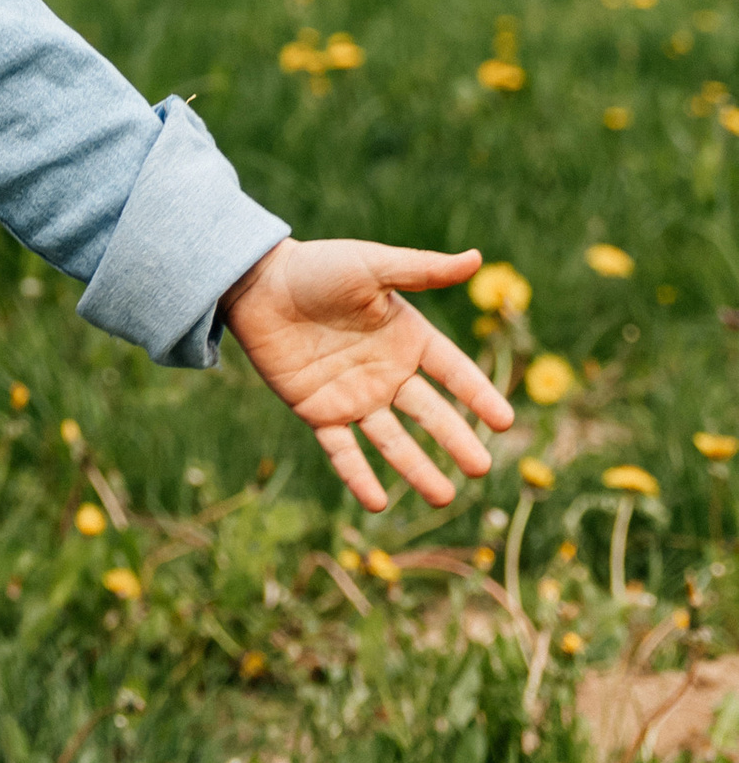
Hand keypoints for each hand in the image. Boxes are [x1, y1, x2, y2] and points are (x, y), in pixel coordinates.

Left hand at [220, 239, 513, 512]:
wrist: (257, 283)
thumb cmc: (317, 267)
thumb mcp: (372, 266)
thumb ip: (422, 270)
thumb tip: (477, 259)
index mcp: (407, 337)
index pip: (453, 372)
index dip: (478, 395)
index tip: (505, 423)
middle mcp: (387, 372)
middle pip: (430, 414)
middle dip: (456, 442)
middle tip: (481, 469)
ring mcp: (354, 395)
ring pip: (392, 441)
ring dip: (416, 470)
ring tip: (443, 498)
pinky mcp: (318, 411)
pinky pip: (342, 450)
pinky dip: (358, 476)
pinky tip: (377, 503)